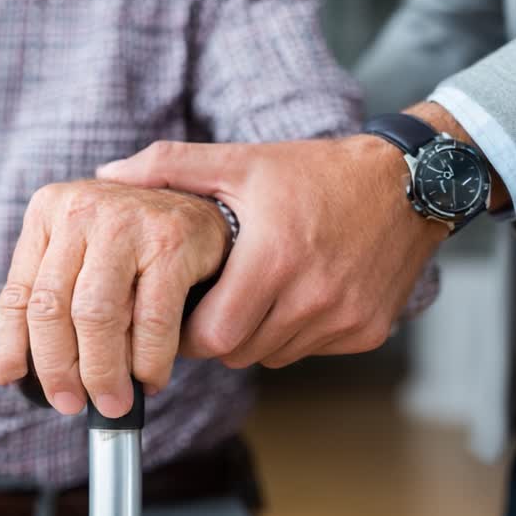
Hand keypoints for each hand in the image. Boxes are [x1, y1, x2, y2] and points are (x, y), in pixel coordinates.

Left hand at [0, 180, 229, 417]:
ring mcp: (127, 221)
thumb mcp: (72, 262)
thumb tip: (1, 369)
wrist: (198, 209)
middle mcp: (81, 211)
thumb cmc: (127, 247)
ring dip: (103, 372)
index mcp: (47, 212)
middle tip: (71, 404)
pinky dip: (149, 360)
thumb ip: (34, 308)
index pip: (17, 295)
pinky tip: (150, 377)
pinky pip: (151, 319)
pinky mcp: (171, 242)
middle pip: (51, 308)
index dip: (13, 348)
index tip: (17, 383)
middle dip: (58, 368)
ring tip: (113, 400)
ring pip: (96, 316)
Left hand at [94, 134, 446, 368]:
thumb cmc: (316, 173)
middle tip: (215, 298)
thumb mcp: (242, 161)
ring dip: (255, 333)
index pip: (210, 336)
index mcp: (273, 259)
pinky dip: (295, 332)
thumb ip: (169, 167)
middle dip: (217, 333)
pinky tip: (298, 294)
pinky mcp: (367, 331)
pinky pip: (310, 350)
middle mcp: (312, 297)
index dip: (187, 328)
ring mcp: (344, 319)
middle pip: (236, 352)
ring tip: (257, 290)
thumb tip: (107, 175)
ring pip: (271, 354)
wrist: (408, 183)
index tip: (181, 306)